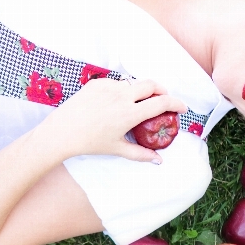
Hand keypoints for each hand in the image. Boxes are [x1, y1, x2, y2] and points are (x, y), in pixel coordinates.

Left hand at [32, 78, 187, 163]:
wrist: (62, 131)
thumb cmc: (90, 143)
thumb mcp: (117, 149)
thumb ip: (140, 154)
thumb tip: (159, 161)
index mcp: (130, 113)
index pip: (162, 102)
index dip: (176, 103)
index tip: (182, 108)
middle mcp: (122, 96)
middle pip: (152, 84)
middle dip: (162, 90)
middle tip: (164, 99)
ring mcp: (108, 87)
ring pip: (133, 83)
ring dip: (141, 90)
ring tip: (139, 102)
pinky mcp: (96, 83)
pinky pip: (115, 83)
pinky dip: (121, 90)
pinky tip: (116, 102)